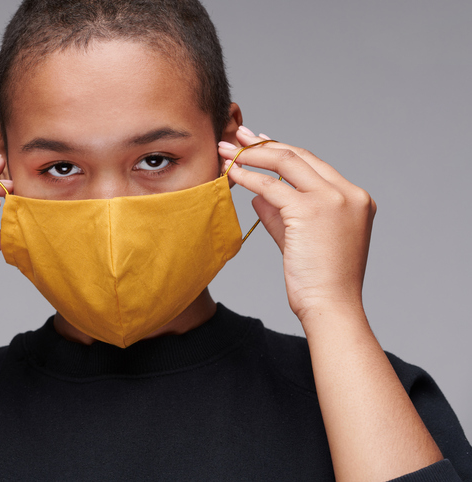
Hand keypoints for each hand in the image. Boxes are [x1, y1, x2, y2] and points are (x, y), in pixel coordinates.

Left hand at [219, 127, 375, 323]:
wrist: (331, 306)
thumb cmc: (318, 280)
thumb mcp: (300, 238)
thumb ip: (282, 213)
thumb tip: (258, 193)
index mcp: (355, 198)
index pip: (314, 164)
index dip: (282, 151)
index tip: (259, 143)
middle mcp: (349, 193)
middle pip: (300, 156)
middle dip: (264, 144)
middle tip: (238, 137)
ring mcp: (333, 199)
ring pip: (286, 162)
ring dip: (251, 154)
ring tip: (226, 151)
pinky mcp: (312, 210)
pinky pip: (271, 186)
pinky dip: (247, 177)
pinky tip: (230, 173)